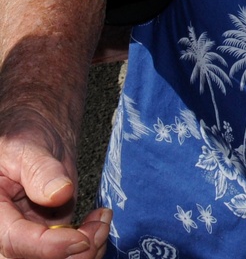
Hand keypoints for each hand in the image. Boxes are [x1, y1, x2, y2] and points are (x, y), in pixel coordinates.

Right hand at [0, 122, 110, 258]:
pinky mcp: (46, 238)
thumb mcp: (28, 146)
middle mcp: (5, 233)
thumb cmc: (24, 136)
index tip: (81, 239)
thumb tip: (59, 194)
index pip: (14, 241)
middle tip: (98, 228)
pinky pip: (66, 254)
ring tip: (102, 222)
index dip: (48, 247)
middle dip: (70, 255)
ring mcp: (26, 238)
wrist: (36, 134)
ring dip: (84, 251)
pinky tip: (98, 221)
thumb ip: (41, 170)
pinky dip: (88, 245)